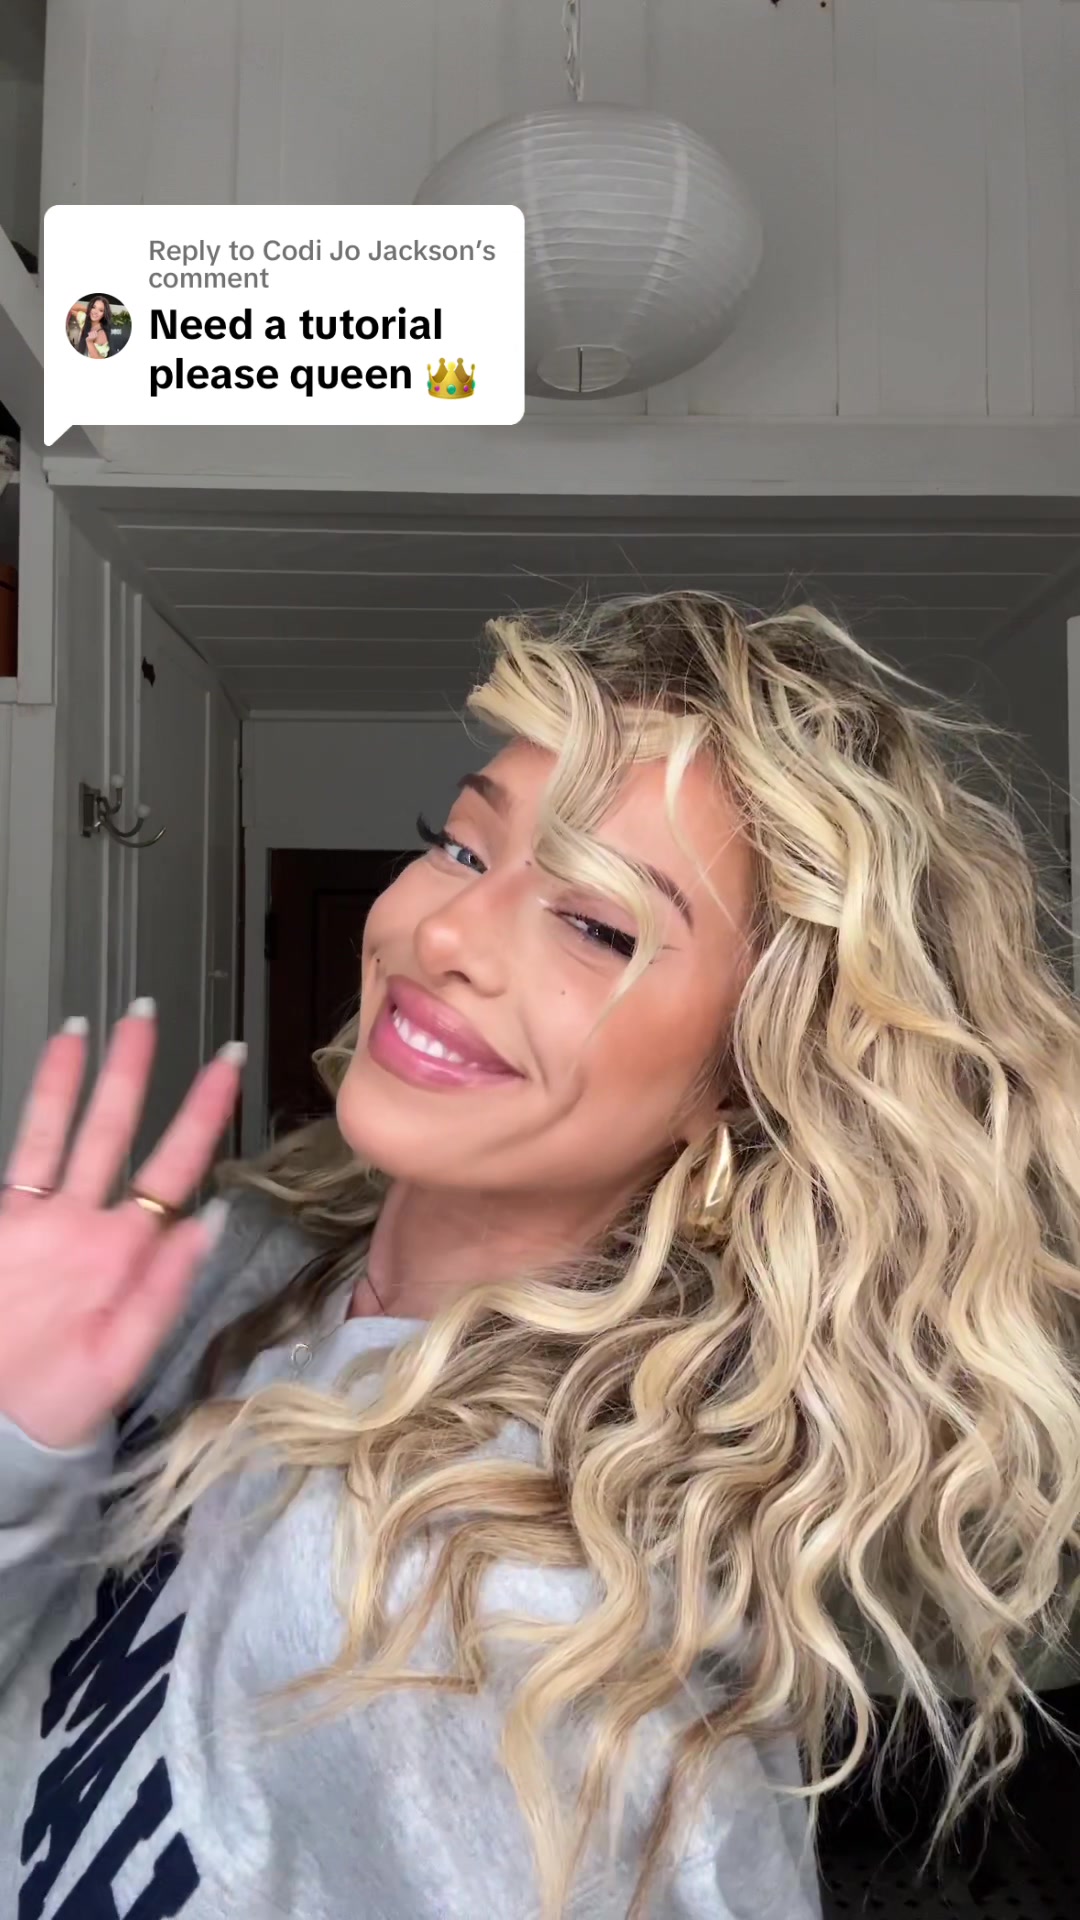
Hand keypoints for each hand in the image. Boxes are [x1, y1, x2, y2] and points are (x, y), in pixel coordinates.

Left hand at [0, 1004, 243, 1450]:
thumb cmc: (58, 1402)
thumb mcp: (126, 1360)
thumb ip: (164, 1289)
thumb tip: (208, 1220)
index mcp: (120, 1253)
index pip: (175, 1164)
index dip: (204, 1109)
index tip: (228, 1061)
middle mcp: (76, 1224)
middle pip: (111, 1128)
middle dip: (132, 1069)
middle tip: (145, 1015)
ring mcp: (30, 1221)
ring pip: (54, 1132)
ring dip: (71, 1077)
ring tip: (80, 1029)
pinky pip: (17, 1160)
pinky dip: (29, 1119)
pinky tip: (38, 1090)